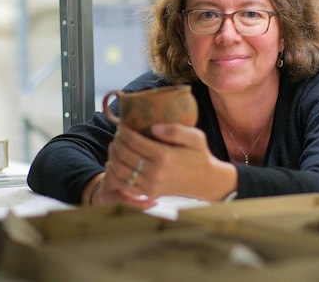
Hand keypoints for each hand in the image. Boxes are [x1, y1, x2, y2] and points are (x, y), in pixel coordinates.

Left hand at [106, 123, 235, 201]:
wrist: (205, 181)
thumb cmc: (199, 156)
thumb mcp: (196, 137)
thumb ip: (175, 130)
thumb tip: (153, 127)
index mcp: (164, 155)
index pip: (134, 141)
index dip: (124, 131)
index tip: (121, 125)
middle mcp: (155, 172)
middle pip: (124, 154)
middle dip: (117, 141)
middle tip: (118, 134)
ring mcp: (150, 184)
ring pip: (120, 169)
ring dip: (113, 156)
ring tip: (115, 146)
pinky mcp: (149, 193)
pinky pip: (124, 185)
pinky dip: (115, 174)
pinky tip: (114, 164)